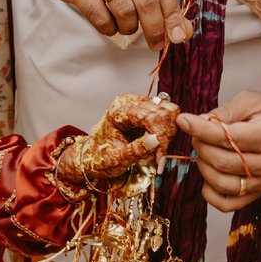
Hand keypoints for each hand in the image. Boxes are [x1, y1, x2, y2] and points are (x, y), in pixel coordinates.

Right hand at [40, 0, 190, 48]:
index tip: (177, 36)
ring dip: (129, 27)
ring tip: (128, 27)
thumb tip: (183, 32)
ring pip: (124, 10)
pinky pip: (101, 17)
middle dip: (154, 27)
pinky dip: (110, 29)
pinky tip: (111, 24)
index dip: (172, 14)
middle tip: (156, 43)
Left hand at [57, 94, 178, 185]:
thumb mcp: (117, 159)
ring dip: (167, 132)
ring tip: (157, 150)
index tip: (160, 156)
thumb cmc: (100, 157)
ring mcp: (138, 103)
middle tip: (158, 156)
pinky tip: (157, 143)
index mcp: (118, 111)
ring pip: (167, 111)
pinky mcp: (145, 109)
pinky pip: (165, 114)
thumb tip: (156, 141)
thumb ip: (136, 150)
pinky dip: (166, 130)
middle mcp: (129, 102)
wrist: (92, 155)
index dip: (160, 136)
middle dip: (164, 135)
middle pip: (162, 111)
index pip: (150, 117)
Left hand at [178, 91, 260, 211]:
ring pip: (224, 184)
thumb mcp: (252, 101)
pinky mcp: (260, 193)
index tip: (184, 120)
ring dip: (204, 168)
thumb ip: (226, 111)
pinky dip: (211, 194)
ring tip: (204, 152)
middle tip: (197, 135)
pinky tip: (208, 176)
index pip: (229, 137)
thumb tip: (200, 122)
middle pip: (224, 162)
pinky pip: (229, 204)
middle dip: (202, 146)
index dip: (201, 129)